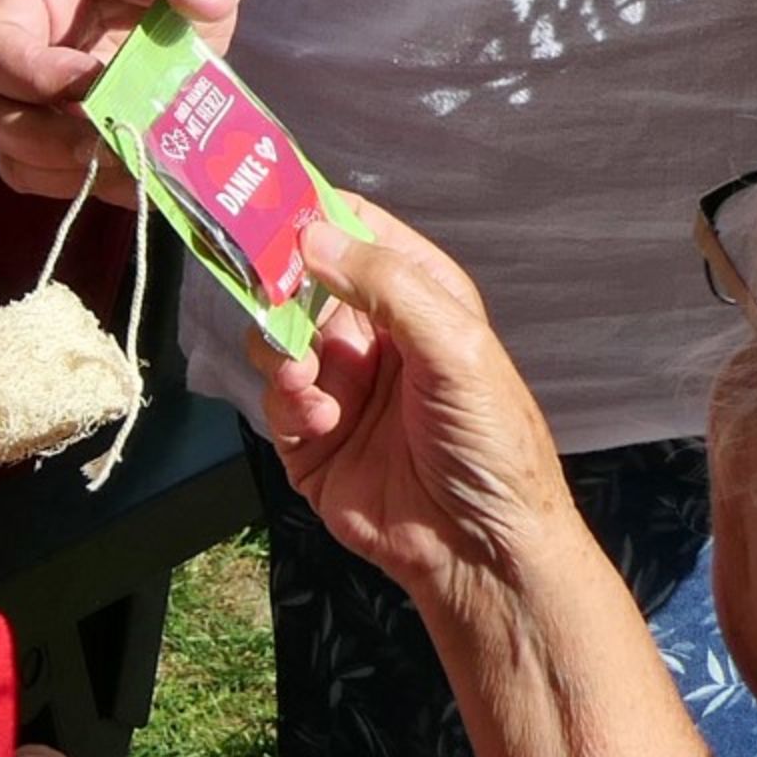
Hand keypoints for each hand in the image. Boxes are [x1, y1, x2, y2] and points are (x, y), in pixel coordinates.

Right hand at [0, 0, 255, 202]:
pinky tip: (146, 176)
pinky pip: (56, 176)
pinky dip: (95, 186)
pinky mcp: (74, 123)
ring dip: (68, 173)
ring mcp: (45, 91)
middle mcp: (27, 41)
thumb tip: (201, 3)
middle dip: (48, 140)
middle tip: (117, 141)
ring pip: (14, 155)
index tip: (96, 84)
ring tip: (135, 165)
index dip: (30, 77)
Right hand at [258, 203, 583, 613]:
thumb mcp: (455, 347)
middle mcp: (374, 332)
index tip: (267, 206)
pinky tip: (318, 418)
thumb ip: (386, 285)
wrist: (478, 550)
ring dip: (282, 349)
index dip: (314, 214)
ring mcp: (340, 383)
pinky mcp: (310, 436)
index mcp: (418, 296)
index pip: (356, 232)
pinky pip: (275, 396)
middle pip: (301, 282)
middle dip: (280, 286)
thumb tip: (313, 235)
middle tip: (266, 292)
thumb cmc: (489, 440)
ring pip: (278, 336)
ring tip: (307, 378)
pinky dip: (286, 400)